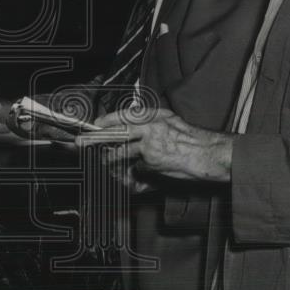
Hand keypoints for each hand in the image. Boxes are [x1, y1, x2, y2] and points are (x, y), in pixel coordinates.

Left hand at [77, 107, 232, 182]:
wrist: (209, 153)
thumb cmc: (193, 140)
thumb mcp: (171, 122)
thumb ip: (151, 124)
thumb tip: (132, 129)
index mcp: (154, 114)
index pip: (123, 114)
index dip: (106, 120)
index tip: (94, 125)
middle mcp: (149, 125)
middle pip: (114, 131)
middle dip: (94, 137)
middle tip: (79, 142)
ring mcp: (149, 143)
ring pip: (121, 151)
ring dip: (111, 160)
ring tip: (106, 163)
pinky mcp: (151, 160)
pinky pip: (136, 167)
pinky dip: (134, 173)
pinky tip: (139, 175)